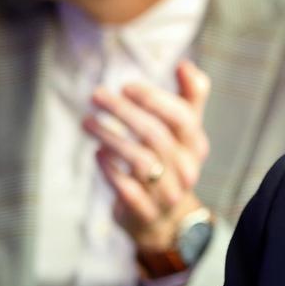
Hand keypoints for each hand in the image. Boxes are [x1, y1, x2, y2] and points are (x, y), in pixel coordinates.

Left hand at [83, 60, 210, 251]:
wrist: (167, 220)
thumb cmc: (172, 164)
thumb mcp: (185, 134)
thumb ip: (189, 99)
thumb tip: (186, 65)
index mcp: (197, 146)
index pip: (182, 118)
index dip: (154, 99)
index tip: (126, 86)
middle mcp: (186, 170)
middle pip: (156, 135)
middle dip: (123, 112)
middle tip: (96, 95)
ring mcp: (167, 193)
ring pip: (140, 161)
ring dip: (110, 137)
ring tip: (87, 122)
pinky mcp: (145, 211)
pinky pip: (126, 188)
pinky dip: (110, 168)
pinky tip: (98, 152)